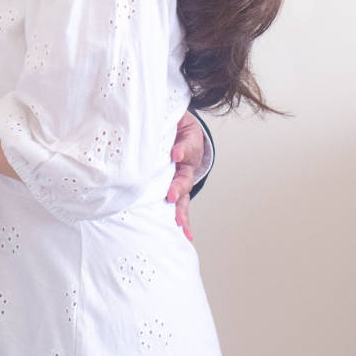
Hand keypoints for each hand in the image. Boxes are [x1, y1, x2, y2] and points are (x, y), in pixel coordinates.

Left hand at [165, 111, 203, 240]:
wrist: (178, 132)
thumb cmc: (176, 128)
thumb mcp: (178, 122)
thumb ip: (172, 127)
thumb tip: (169, 145)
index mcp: (186, 146)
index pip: (187, 148)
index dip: (182, 151)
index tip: (175, 154)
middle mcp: (185, 166)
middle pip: (184, 178)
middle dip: (178, 187)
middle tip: (171, 195)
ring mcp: (180, 179)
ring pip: (182, 195)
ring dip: (181, 209)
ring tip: (180, 223)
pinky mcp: (173, 188)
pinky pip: (178, 204)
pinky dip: (182, 218)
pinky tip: (186, 233)